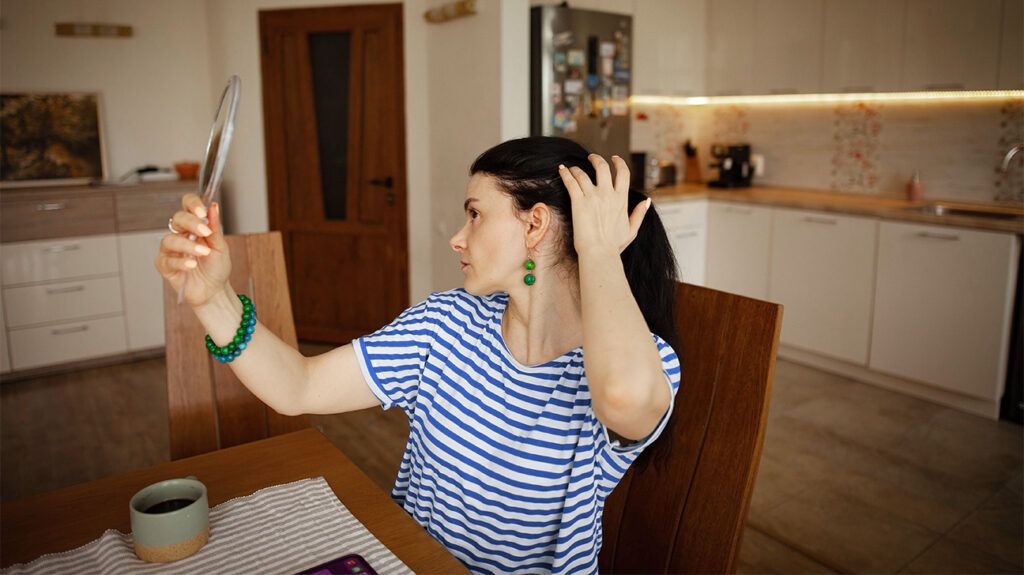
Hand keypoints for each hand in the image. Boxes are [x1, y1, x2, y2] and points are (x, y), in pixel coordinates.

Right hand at [154, 193, 231, 307]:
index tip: (202, 211)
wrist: (214, 291)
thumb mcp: (221, 247)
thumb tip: (213, 207)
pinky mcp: (165, 266)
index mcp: (194, 226)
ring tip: (203, 253)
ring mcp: (170, 250)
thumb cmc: (216, 268)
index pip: (187, 206)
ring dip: (188, 245)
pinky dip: (180, 262)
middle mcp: (180, 235)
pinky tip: (191, 265)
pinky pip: (167, 260)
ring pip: (169, 240)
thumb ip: (215, 227)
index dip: (192, 204)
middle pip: (177, 219)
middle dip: (191, 223)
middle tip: (205, 232)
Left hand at [558, 154, 650, 256]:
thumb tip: (647, 201)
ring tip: (571, 168)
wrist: (599, 253)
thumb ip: (639, 214)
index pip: (623, 173)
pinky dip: (565, 174)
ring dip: (576, 169)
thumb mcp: (632, 229)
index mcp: (621, 199)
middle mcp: (608, 194)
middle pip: (602, 167)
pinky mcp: (578, 202)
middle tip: (591, 157)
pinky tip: (562, 170)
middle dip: (596, 159)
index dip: (619, 163)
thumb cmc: (614, 245)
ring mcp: (592, 197)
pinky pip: (571, 182)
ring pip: (583, 174)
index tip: (615, 158)